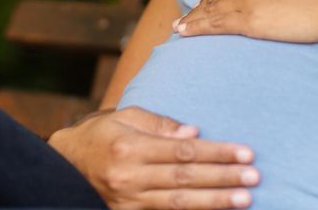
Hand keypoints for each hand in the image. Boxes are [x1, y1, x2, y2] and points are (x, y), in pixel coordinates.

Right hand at [48, 106, 258, 209]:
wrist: (62, 166)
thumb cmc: (100, 135)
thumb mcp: (125, 116)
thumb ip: (161, 124)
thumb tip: (195, 133)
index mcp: (131, 146)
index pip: (183, 151)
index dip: (216, 153)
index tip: (245, 153)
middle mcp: (130, 176)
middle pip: (185, 178)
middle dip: (223, 178)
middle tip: (254, 178)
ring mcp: (129, 200)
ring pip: (179, 202)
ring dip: (215, 201)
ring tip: (244, 200)